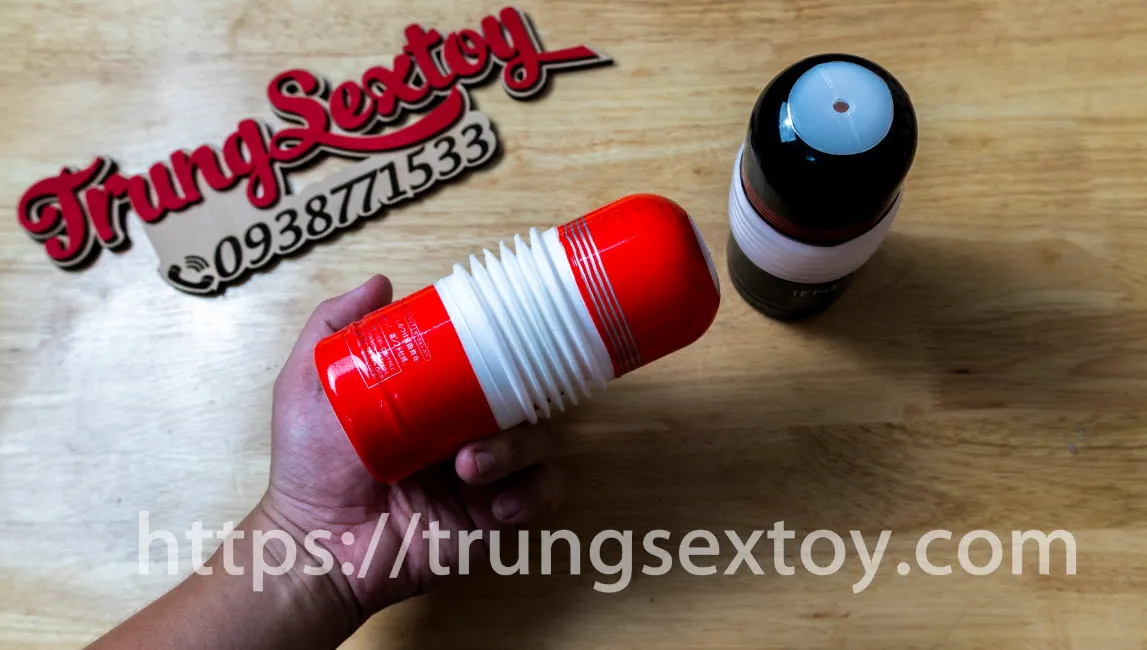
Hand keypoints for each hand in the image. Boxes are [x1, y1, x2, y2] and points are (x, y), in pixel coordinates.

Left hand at [261, 275, 565, 620]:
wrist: (318, 545)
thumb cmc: (311, 468)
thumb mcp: (310, 384)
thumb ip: (334, 327)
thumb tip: (383, 283)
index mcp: (434, 399)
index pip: (485, 361)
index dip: (500, 348)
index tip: (499, 339)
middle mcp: (466, 430)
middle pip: (523, 396)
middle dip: (516, 399)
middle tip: (486, 414)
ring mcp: (485, 474)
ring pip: (541, 442)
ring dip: (515, 449)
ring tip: (468, 468)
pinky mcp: (497, 516)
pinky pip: (545, 492)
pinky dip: (531, 492)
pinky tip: (496, 504)